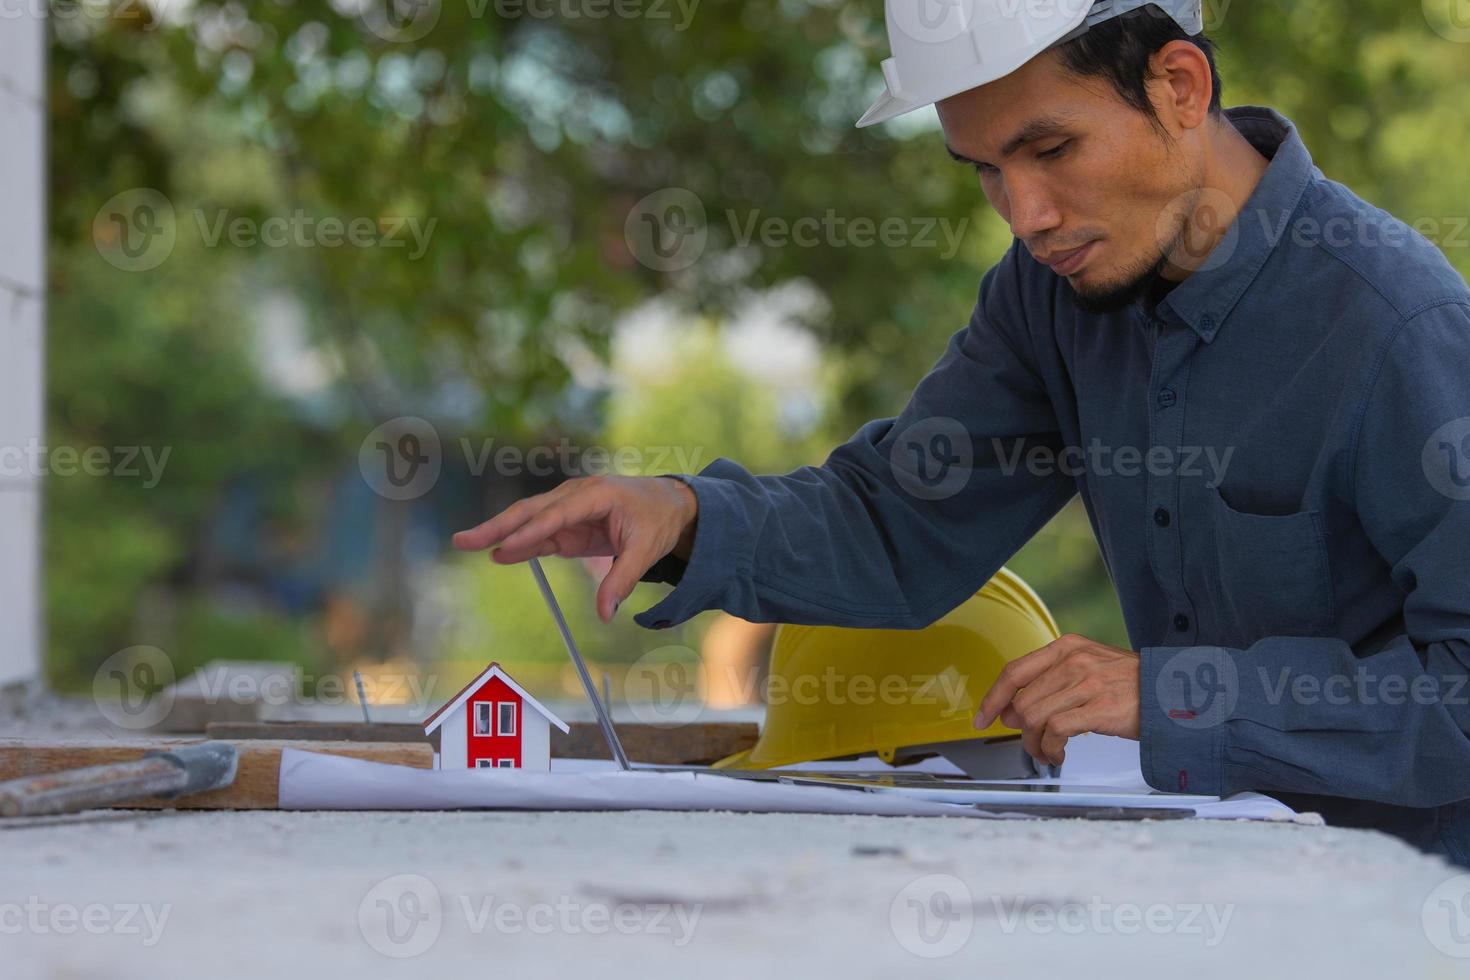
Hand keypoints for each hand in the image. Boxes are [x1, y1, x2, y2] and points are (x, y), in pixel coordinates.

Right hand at [452, 475, 697, 622]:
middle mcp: (577, 496)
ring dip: (501, 533)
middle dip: (497, 526)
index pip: (557, 514)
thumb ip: (621, 581)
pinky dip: (521, 544)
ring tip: (469, 544)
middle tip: (464, 539)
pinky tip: (499, 554)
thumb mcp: (646, 550)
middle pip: (531, 511)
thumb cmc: (658, 519)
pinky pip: (541, 535)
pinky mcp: (570, 524)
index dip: (530, 531)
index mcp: (597, 494)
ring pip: (530, 521)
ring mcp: (570, 509)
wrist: (669, 503)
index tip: (505, 547)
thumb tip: (605, 615)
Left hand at [972, 633, 1140, 767]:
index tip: (982, 717)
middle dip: (1021, 732)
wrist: (1173, 690)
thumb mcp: (1087, 669)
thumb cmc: (1129, 684)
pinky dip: (1051, 749)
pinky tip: (1059, 755)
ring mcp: (1086, 683)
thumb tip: (1011, 712)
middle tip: (1032, 745)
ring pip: (1035, 718)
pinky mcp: (1099, 707)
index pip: (1014, 671)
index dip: (992, 697)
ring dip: (1035, 745)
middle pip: (1023, 702)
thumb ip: (1049, 684)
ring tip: (1047, 753)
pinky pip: (1056, 732)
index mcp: (1066, 647)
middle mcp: (1073, 660)